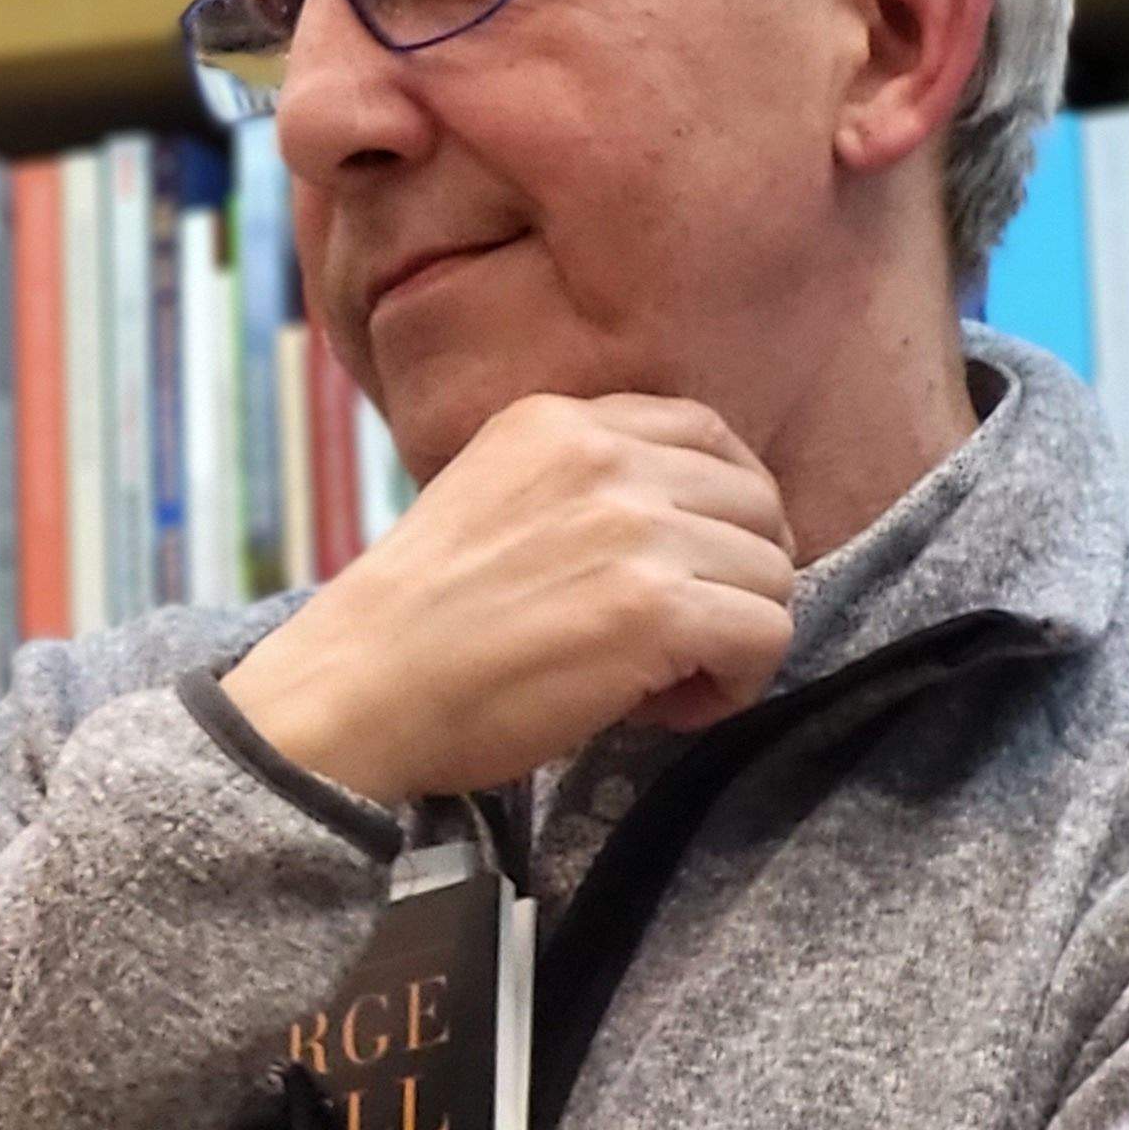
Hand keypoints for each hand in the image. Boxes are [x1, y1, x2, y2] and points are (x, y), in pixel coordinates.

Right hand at [220, 393, 796, 804]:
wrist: (355, 692)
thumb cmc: (417, 626)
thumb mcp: (488, 498)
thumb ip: (581, 484)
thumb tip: (699, 521)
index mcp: (557, 421)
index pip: (706, 432)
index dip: (720, 509)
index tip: (685, 568)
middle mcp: (602, 456)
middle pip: (757, 505)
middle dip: (731, 578)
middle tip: (666, 640)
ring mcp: (632, 529)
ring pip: (773, 574)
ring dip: (731, 638)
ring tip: (655, 679)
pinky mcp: (655, 609)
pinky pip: (767, 635)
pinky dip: (733, 685)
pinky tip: (663, 708)